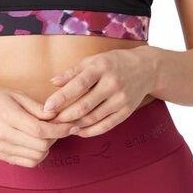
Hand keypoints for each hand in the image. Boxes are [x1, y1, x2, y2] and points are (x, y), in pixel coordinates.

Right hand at [0, 85, 78, 166]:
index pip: (40, 130)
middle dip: (56, 137)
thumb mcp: (18, 95)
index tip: (72, 125)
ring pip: (37, 156)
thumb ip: (38, 108)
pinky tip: (37, 143)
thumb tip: (57, 117)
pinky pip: (29, 162)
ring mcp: (2, 148)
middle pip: (41, 145)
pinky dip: (38, 155)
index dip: (60, 130)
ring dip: (48, 147)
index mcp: (8, 117)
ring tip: (46, 134)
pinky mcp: (2, 156)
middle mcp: (4, 135)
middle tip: (58, 127)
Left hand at [41, 48, 157, 136]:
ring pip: (93, 118)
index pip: (78, 85)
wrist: (146, 68)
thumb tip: (52, 82)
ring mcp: (121, 99)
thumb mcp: (93, 61)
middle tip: (50, 121)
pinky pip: (106, 126)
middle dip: (64, 116)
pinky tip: (78, 131)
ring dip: (75, 125)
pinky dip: (90, 131)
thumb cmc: (113, 63)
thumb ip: (72, 72)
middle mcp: (112, 84)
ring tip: (61, 127)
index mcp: (101, 68)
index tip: (47, 107)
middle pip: (84, 105)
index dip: (61, 98)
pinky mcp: (127, 111)